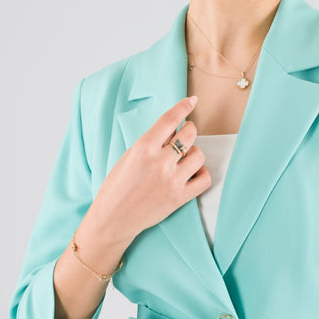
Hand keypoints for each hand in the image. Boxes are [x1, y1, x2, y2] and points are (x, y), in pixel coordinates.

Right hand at [85, 96, 210, 249]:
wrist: (113, 218)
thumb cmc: (116, 186)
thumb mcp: (128, 157)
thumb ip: (151, 144)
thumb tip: (173, 131)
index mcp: (143, 148)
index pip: (170, 120)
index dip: (183, 107)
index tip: (192, 100)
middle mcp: (160, 162)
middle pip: (189, 135)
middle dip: (189, 131)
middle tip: (184, 135)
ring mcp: (172, 180)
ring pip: (199, 155)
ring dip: (194, 154)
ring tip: (184, 159)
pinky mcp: (180, 197)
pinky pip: (204, 178)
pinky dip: (202, 173)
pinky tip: (193, 173)